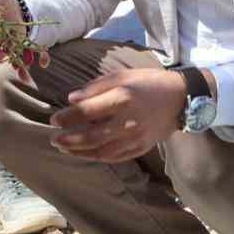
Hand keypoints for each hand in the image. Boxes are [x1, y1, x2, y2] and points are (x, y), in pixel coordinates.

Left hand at [49, 67, 184, 161]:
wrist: (180, 98)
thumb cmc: (147, 83)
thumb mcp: (121, 76)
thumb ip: (95, 88)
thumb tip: (71, 99)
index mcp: (122, 98)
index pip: (86, 112)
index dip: (67, 118)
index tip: (54, 120)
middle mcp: (127, 121)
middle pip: (90, 137)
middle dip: (68, 140)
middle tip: (54, 139)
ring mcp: (135, 138)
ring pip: (101, 152)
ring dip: (79, 152)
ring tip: (64, 148)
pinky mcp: (141, 148)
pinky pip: (114, 157)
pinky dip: (97, 157)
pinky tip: (85, 153)